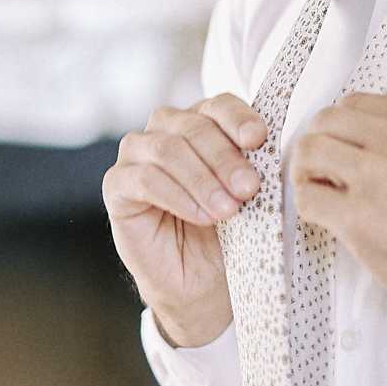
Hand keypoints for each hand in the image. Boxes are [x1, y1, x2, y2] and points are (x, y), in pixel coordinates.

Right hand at [103, 92, 267, 336]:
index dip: (239, 118)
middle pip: (194, 126)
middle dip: (225, 158)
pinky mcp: (118, 185)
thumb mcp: (250, 196)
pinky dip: (177, 196)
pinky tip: (201, 217)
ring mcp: (137, 154)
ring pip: (168, 149)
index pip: (219, 104)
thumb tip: (268, 147)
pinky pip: (144, 179)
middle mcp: (167, 129)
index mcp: (204, 122)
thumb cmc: (230, 231)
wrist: (204, 281)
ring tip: (227, 210)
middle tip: (249, 188)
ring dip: (202, 180)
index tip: (259, 140)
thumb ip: (254, 166)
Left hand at [290, 92, 386, 338]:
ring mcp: (376, 176)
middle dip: (318, 144)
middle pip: (326, 121)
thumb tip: (355, 145)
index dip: (343, 130)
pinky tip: (328, 220)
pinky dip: (309, 207)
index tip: (346, 152)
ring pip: (309, 151)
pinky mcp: (358, 216)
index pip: (355, 103)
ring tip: (322, 193)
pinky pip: (307, 197)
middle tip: (324, 172)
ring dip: (306, 173)